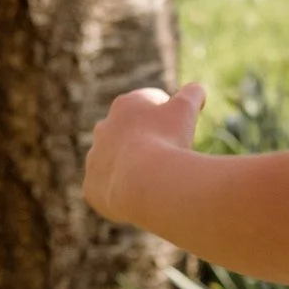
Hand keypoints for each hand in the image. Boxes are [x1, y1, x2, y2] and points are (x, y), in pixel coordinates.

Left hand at [84, 82, 205, 226]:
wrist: (146, 180)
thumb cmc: (167, 140)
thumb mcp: (186, 110)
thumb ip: (192, 94)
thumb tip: (198, 89)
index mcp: (125, 105)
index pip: (148, 103)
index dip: (167, 113)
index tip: (179, 128)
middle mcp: (104, 128)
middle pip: (128, 132)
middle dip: (145, 140)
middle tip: (166, 154)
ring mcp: (94, 158)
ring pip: (114, 161)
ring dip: (130, 167)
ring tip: (152, 180)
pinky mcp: (90, 186)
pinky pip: (106, 189)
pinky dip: (121, 193)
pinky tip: (139, 198)